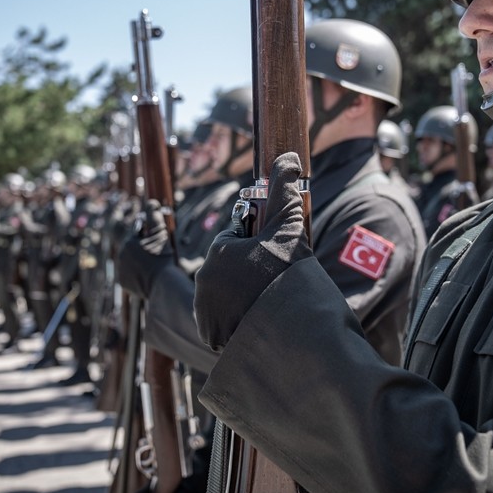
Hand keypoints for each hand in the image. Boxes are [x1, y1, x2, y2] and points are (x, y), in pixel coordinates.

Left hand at [116, 200, 172, 298]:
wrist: (162, 284)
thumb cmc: (163, 257)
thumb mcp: (161, 234)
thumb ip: (154, 217)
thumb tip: (151, 202)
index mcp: (128, 242)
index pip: (137, 232)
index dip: (148, 233)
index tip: (156, 239)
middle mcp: (120, 255)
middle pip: (133, 247)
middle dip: (142, 248)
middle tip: (156, 254)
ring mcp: (120, 270)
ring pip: (131, 261)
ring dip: (139, 261)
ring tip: (152, 265)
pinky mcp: (123, 282)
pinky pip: (130, 275)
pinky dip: (137, 274)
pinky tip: (148, 276)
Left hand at [194, 152, 311, 350]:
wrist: (289, 334)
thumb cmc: (288, 279)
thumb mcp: (289, 231)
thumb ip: (285, 195)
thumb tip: (286, 157)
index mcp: (219, 251)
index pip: (236, 238)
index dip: (258, 244)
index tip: (273, 256)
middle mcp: (203, 279)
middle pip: (228, 266)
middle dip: (248, 269)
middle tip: (274, 282)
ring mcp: (204, 310)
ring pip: (222, 292)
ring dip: (239, 295)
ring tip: (266, 303)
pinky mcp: (209, 334)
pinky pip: (220, 319)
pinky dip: (235, 319)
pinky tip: (255, 320)